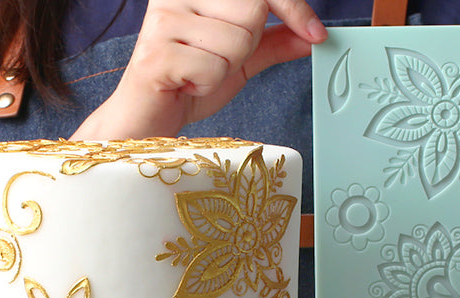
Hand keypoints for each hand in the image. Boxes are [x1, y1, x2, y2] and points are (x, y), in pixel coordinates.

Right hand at [73, 0, 325, 139]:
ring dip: (224, 69)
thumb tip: (312, 34)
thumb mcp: (237, 62)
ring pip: (235, 41)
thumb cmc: (185, 87)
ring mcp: (163, 21)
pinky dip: (206, 86)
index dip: (292, 6)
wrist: (144, 123)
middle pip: (251, 11)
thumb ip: (272, 44)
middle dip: (246, 46)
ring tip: (196, 75)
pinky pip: (214, 68)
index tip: (315, 33)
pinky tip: (186, 86)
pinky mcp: (157, 54)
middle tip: (215, 61)